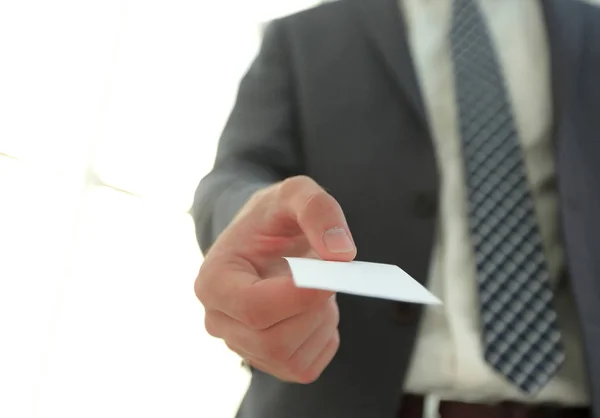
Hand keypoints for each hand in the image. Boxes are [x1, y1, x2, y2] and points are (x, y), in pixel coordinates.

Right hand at [195, 176, 355, 382]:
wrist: (263, 237)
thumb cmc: (273, 217)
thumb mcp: (294, 192)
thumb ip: (318, 210)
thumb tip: (342, 254)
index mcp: (213, 281)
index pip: (255, 307)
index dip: (302, 296)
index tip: (334, 272)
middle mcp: (218, 320)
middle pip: (274, 341)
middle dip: (313, 310)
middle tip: (327, 275)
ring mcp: (240, 345)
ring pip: (291, 357)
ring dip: (320, 322)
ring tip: (317, 287)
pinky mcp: (265, 361)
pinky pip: (303, 367)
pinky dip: (322, 339)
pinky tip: (314, 309)